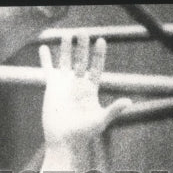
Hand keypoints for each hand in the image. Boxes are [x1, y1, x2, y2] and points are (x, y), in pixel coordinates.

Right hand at [39, 35, 130, 149]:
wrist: (64, 141)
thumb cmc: (83, 134)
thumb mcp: (100, 120)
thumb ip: (114, 110)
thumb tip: (129, 101)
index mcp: (91, 90)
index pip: (96, 67)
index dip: (99, 55)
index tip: (101, 40)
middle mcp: (78, 84)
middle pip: (81, 60)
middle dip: (83, 46)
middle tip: (84, 32)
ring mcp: (64, 85)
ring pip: (65, 61)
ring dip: (66, 48)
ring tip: (67, 34)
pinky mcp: (52, 88)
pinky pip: (48, 69)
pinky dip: (45, 59)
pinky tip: (43, 47)